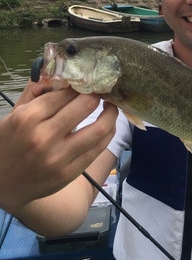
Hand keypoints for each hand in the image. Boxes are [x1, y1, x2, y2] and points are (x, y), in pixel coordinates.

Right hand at [0, 81, 117, 213]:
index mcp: (29, 118)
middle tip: (102, 91)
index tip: (88, 81)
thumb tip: (58, 75)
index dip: (81, 84)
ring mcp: (58, 157)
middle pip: (86, 106)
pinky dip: (108, 133)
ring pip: (99, 129)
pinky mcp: (69, 173)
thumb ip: (34, 92)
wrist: (2, 185)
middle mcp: (44, 137)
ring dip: (111, 113)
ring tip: (112, 106)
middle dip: (98, 94)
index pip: (66, 92)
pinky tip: (108, 125)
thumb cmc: (9, 144)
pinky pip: (98, 149)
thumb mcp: (14, 114)